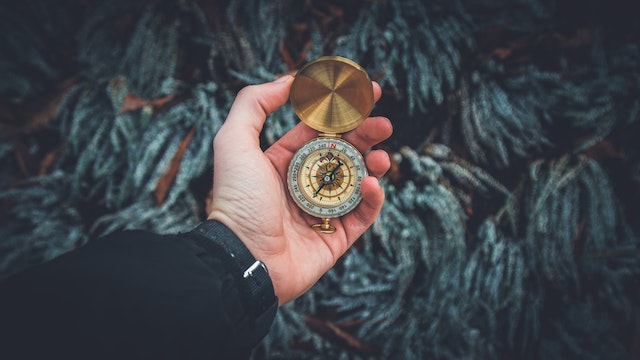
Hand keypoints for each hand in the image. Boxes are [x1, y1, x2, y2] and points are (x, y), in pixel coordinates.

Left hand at [208, 75, 391, 303]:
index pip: (318, 131)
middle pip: (344, 153)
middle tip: (384, 123)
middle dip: (366, 135)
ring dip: (374, 165)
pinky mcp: (336, 237)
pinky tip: (371, 185)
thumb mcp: (234, 141)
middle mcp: (303, 184)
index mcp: (282, 161)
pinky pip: (362, 215)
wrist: (243, 259)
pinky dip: (372, 199)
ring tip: (382, 157)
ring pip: (357, 182)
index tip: (364, 94)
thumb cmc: (237, 200)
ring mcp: (321, 211)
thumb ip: (255, 105)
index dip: (341, 112)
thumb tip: (288, 80)